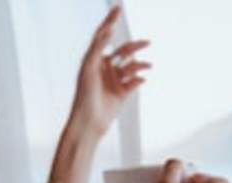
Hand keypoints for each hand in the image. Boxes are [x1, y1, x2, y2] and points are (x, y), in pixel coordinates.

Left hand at [67, 6, 150, 140]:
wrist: (89, 123)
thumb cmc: (84, 97)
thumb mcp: (88, 69)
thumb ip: (97, 49)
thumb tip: (106, 31)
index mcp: (94, 60)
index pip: (103, 36)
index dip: (110, 21)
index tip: (118, 8)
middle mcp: (105, 68)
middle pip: (124, 50)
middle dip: (135, 46)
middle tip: (147, 43)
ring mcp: (114, 80)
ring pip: (132, 66)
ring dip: (140, 64)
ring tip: (147, 66)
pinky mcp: (122, 93)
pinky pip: (135, 81)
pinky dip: (139, 79)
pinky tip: (140, 80)